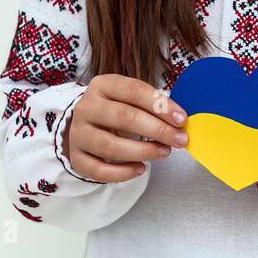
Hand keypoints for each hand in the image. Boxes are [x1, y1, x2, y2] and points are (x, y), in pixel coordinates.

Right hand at [63, 74, 188, 182]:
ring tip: (165, 152)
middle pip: (124, 118)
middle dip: (157, 130)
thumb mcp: (132, 98)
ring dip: (143, 151)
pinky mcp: (76, 157)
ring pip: (110, 146)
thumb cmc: (118, 108)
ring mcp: (78, 133)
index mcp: (103, 85)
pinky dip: (122, 173)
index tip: (182, 119)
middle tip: (180, 140)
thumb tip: (180, 122)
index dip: (160, 106)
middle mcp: (86, 107)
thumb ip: (153, 106)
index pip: (134, 91)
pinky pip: (98, 170)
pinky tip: (141, 169)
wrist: (86, 122)